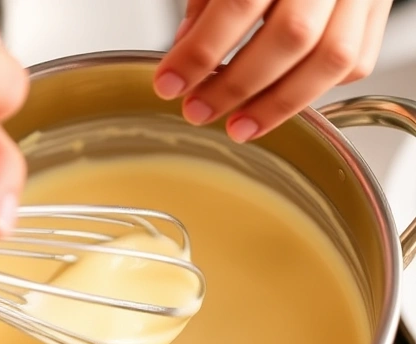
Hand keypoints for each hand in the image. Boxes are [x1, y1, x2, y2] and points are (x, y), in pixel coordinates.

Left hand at [154, 0, 391, 142]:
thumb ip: (208, 2)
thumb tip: (185, 51)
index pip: (240, 4)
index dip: (201, 51)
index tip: (169, 83)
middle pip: (290, 37)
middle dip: (236, 85)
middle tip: (197, 110)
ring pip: (332, 59)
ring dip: (278, 104)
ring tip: (238, 126)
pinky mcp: (378, 11)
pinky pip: (356, 62)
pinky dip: (315, 90)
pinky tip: (278, 101)